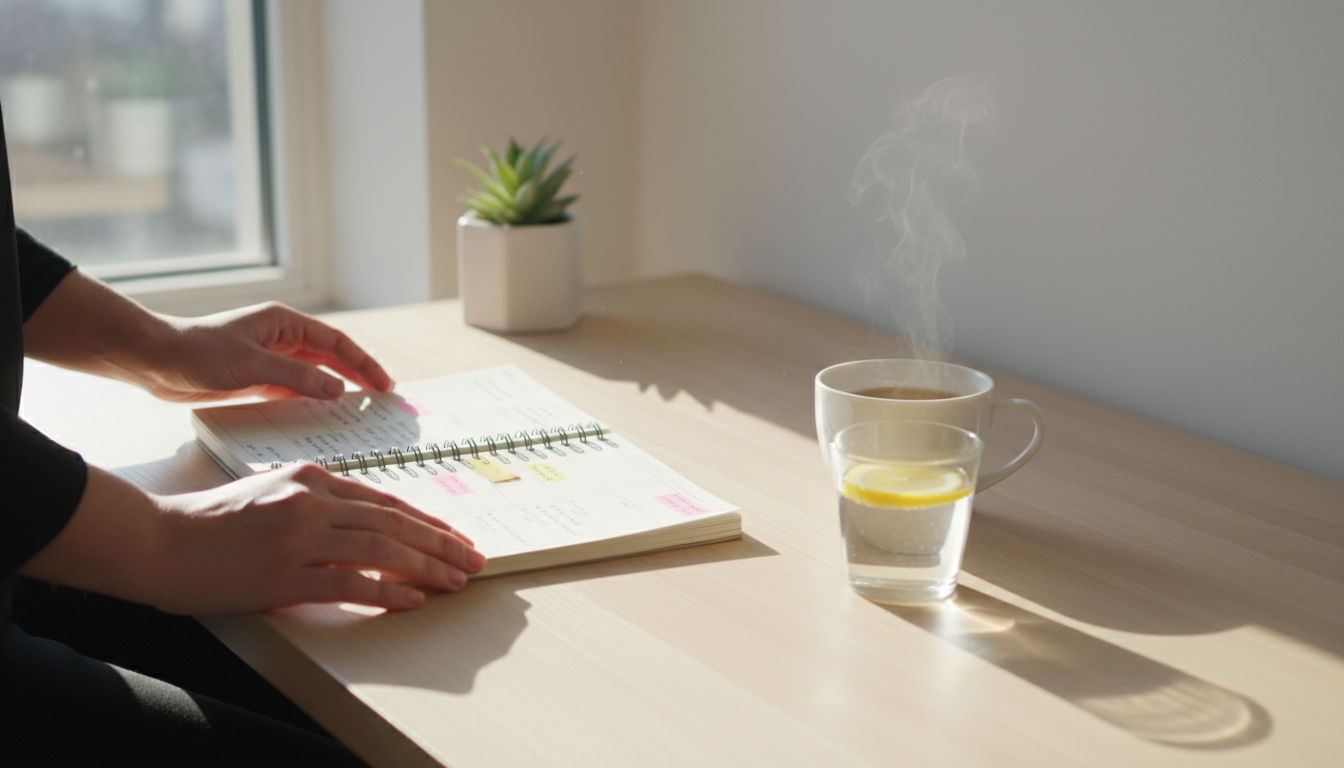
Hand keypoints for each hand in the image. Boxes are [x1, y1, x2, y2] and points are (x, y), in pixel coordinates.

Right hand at [23, 465, 485, 614]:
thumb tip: (364, 522)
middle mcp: (312, 501)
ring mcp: (300, 538)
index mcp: (310, 478)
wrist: (160, 541)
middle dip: (441, 543)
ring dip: (427, 567)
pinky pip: (351, 584)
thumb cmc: (212, 521)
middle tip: (473, 559)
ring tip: (457, 580)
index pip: (385, 500)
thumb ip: (316, 501)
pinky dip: (388, 592)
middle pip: (395, 522)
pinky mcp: (285, 575)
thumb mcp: (270, 492)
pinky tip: (414, 599)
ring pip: (383, 550)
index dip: (426, 521)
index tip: (454, 537)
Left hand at [145, 301, 394, 401]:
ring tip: (360, 409)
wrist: (155, 361)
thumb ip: (298, 378)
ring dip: (337, 390)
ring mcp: (271, 360)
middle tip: (382, 397)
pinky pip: (294, 390)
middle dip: (358, 375)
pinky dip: (311, 401)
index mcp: (285, 324)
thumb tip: (337, 388)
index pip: (337, 343)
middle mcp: (282, 339)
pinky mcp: (257, 379)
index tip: (384, 384)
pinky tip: (323, 416)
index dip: (364, 363)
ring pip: (314, 375)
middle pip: (331, 358)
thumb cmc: (199, 354)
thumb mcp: (254, 366)